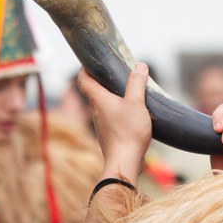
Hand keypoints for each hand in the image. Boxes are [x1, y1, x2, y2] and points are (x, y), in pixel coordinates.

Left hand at [77, 64, 151, 182]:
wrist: (125, 162)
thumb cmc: (128, 132)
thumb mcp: (136, 103)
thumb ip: (137, 83)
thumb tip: (139, 66)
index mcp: (98, 99)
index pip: (83, 79)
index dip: (84, 68)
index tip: (91, 60)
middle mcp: (96, 110)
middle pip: (93, 91)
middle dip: (102, 80)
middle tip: (116, 71)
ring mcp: (101, 123)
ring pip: (103, 104)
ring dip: (112, 96)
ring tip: (128, 90)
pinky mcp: (109, 134)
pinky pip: (111, 116)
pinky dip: (118, 109)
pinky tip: (132, 111)